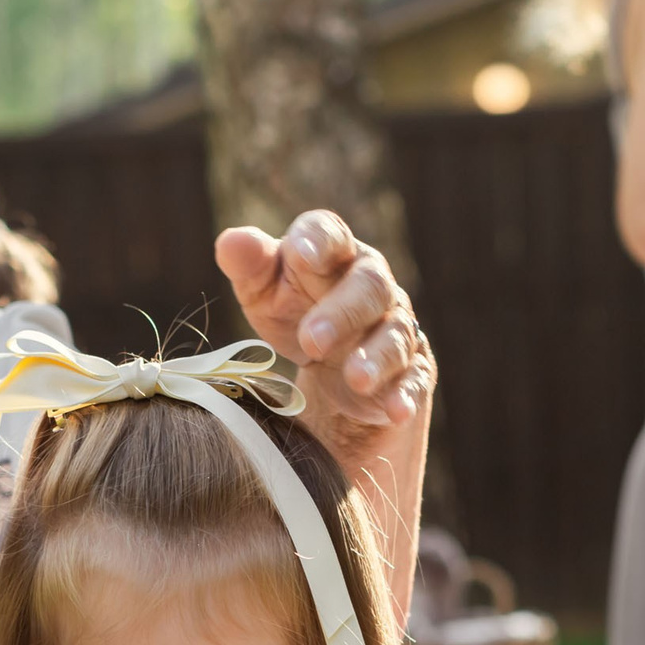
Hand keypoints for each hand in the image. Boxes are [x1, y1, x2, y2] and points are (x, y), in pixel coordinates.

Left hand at [217, 212, 433, 465]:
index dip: (319, 241)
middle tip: (311, 341)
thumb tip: (230, 242)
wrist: (330, 361)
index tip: (301, 254)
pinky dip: (405, 394)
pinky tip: (396, 410)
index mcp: (335, 254)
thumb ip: (249, 265)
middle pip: (369, 286)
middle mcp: (372, 284)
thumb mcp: (263, 290)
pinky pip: (413, 379)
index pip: (331, 234)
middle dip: (342, 313)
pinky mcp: (409, 368)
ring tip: (357, 380)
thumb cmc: (293, 309)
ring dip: (377, 357)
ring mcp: (395, 326)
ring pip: (395, 335)